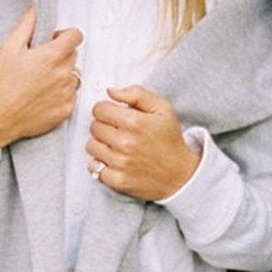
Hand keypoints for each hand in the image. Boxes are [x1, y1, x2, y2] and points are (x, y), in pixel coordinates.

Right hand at [0, 4, 83, 156]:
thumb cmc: (1, 83)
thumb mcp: (9, 48)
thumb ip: (27, 25)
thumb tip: (35, 8)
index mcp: (51, 56)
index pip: (76, 36)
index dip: (65, 36)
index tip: (53, 41)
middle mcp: (63, 74)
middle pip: (74, 55)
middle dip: (61, 55)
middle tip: (40, 64)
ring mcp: (67, 93)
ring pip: (74, 76)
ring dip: (63, 75)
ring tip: (41, 82)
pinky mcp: (66, 110)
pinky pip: (72, 96)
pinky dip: (61, 94)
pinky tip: (43, 97)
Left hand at [87, 85, 200, 200]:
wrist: (180, 174)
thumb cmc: (169, 139)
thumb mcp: (162, 108)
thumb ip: (137, 94)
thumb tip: (110, 91)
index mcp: (135, 122)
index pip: (99, 109)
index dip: (106, 109)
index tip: (115, 115)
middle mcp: (125, 143)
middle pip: (93, 127)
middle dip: (104, 126)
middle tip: (118, 131)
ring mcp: (120, 163)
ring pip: (91, 146)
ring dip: (100, 144)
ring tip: (116, 146)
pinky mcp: (117, 180)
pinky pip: (93, 167)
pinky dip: (100, 163)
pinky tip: (114, 160)